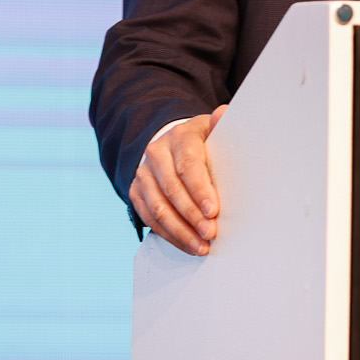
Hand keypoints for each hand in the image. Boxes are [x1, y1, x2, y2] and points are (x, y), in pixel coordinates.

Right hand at [131, 105, 227, 255]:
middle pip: (172, 190)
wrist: (172, 144)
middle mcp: (156, 153)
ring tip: (201, 246)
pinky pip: (150, 218)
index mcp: (179, 137)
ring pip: (158, 208)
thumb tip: (223, 113)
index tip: (213, 210)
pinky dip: (170, 235)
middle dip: (192, 215)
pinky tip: (187, 245)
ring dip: (181, 231)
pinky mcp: (136, 192)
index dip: (200, 190)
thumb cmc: (201, 142)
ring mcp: (143, 173)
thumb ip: (220, 125)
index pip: (188, 165)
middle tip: (210, 233)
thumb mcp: (212, 130)